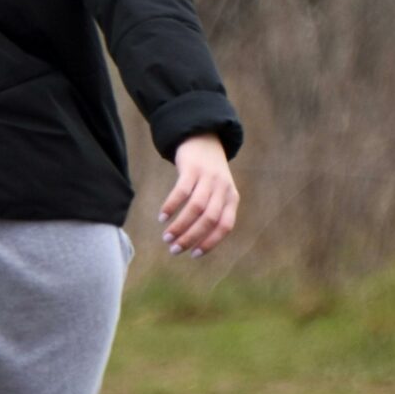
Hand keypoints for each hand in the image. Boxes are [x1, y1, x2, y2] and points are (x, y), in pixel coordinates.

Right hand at [160, 133, 238, 256]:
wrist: (203, 139)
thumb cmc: (208, 174)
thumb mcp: (218, 192)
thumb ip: (214, 212)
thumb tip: (196, 241)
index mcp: (232, 198)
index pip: (225, 226)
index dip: (210, 242)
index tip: (194, 254)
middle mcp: (223, 188)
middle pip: (209, 219)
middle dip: (191, 237)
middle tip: (174, 249)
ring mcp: (208, 177)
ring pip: (196, 208)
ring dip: (180, 226)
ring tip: (166, 236)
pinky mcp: (192, 168)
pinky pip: (182, 191)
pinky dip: (171, 206)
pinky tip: (162, 216)